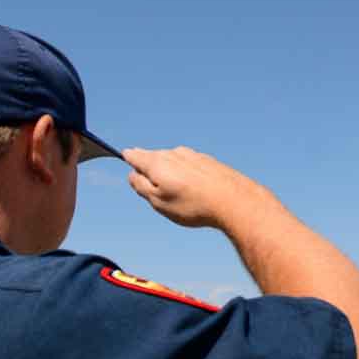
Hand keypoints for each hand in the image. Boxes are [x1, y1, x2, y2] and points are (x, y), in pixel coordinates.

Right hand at [123, 147, 282, 231]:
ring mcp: (193, 155)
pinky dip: (185, 174)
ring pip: (172, 161)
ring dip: (169, 171)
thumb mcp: (158, 201)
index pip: (136, 155)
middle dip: (149, 167)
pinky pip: (189, 165)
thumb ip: (141, 186)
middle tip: (149, 184)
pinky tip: (192, 189)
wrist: (233, 200)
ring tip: (174, 193)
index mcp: (158, 162)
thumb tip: (132, 174)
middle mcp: (174, 153)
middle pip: (154, 157)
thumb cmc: (193, 205)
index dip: (129, 157)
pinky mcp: (208, 161)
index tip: (125, 156)